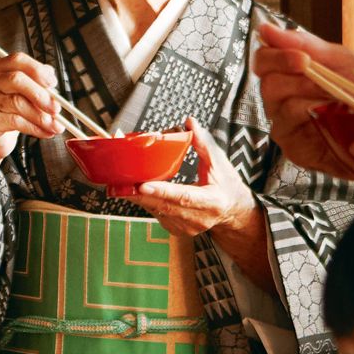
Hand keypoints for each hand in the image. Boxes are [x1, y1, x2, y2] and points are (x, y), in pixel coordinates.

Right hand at [0, 50, 61, 213]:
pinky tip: (46, 133)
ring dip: (43, 115)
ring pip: (19, 102)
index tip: (54, 83)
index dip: (39, 70)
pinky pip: (16, 121)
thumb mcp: (20, 98)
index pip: (17, 60)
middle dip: (42, 94)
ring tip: (56, 125)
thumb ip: (36, 89)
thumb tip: (57, 90)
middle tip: (58, 107)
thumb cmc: (5, 118)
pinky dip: (36, 128)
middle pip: (17, 79)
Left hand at [137, 119, 266, 276]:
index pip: (184, 196)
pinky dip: (146, 202)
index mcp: (211, 201)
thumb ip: (203, 143)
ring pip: (157, 211)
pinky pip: (156, 214)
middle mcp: (198, 218)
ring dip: (139, 197)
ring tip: (123, 184)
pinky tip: (138, 192)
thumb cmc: (226, 186)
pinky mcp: (177, 230)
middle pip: (164, 206)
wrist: (233, 211)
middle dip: (140, 194)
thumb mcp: (219, 163)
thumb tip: (190, 123)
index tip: (143, 185)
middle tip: (121, 182)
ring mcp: (187, 227)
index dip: (162, 191)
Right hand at [256, 23, 353, 178]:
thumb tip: (265, 28)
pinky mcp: (293, 147)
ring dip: (304, 87)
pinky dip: (310, 112)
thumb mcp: (341, 61)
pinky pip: (289, 123)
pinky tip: (330, 113)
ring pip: (276, 98)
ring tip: (331, 91)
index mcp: (291, 77)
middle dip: (285, 65)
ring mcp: (285, 124)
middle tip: (306, 64)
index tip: (297, 52)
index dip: (275, 52)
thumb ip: (306, 43)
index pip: (264, 59)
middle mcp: (283, 100)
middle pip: (265, 79)